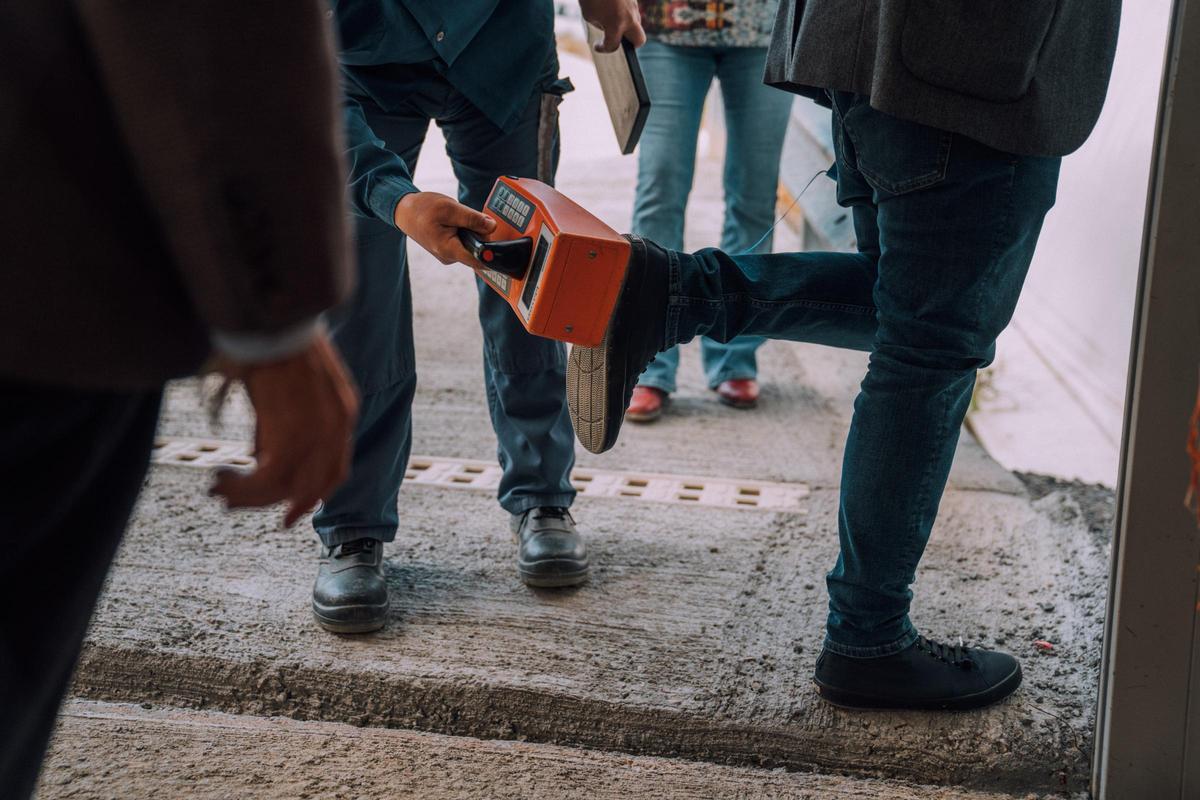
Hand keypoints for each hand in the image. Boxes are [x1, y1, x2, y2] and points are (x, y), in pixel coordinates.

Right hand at [209, 331, 358, 526]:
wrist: (270, 322)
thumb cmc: (273, 344)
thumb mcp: (291, 387)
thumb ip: (284, 422)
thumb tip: (261, 455)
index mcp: (343, 412)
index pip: (335, 470)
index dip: (312, 495)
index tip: (289, 511)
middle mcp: (336, 428)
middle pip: (313, 486)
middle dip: (276, 504)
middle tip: (236, 505)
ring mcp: (317, 433)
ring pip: (286, 488)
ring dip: (248, 496)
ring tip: (219, 488)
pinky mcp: (291, 435)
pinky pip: (268, 480)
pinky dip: (243, 487)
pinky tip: (220, 476)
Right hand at [393, 191, 495, 265]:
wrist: (404, 211)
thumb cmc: (423, 209)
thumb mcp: (450, 208)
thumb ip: (472, 219)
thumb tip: (492, 227)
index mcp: (448, 249)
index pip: (478, 261)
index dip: (493, 256)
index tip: (505, 250)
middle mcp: (449, 257)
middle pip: (477, 252)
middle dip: (481, 236)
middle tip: (475, 218)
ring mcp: (448, 255)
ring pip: (471, 246)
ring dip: (472, 233)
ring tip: (458, 219)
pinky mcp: (448, 250)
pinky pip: (464, 243)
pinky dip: (465, 233)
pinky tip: (456, 223)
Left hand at [579, 0, 645, 51]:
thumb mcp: (590, 15)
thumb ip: (601, 25)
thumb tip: (608, 26)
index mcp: (616, 25)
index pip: (613, 45)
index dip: (603, 48)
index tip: (598, 46)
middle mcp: (629, 18)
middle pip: (639, 40)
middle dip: (631, 44)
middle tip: (618, 39)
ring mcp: (633, 7)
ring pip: (636, 23)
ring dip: (626, 26)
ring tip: (611, 19)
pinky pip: (632, 11)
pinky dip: (624, 13)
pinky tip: (613, 8)